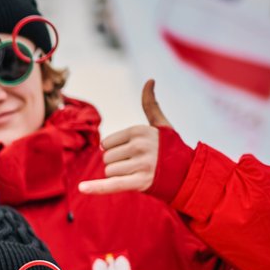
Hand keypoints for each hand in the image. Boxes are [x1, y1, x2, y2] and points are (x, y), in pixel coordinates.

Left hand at [79, 79, 172, 193]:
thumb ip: (150, 104)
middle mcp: (140, 145)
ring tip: (139, 172)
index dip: (116, 150)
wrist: (186, 173)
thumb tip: (149, 80)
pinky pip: (112, 184)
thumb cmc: (169, 147)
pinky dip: (96, 188)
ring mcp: (141, 164)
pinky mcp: (141, 182)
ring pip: (109, 172)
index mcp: (139, 130)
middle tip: (138, 164)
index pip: (106, 144)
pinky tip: (82, 188)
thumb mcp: (161, 124)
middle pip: (106, 158)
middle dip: (117, 163)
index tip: (134, 152)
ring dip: (120, 175)